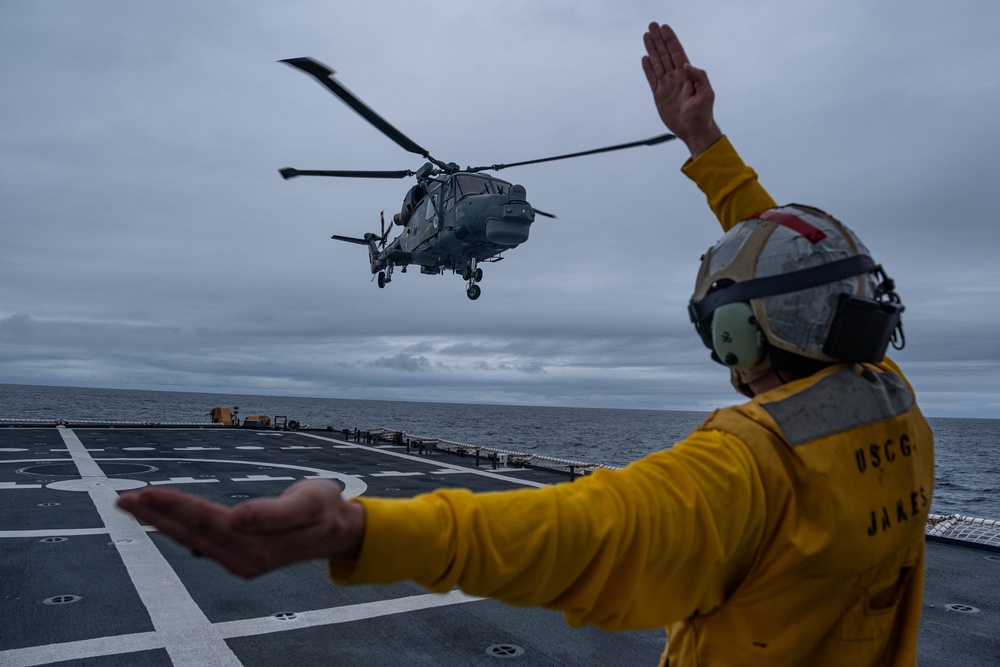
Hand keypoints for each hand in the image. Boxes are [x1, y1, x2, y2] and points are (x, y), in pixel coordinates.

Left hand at [116, 479, 365, 578]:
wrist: (338, 528)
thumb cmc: (324, 509)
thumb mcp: (308, 504)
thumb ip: (273, 513)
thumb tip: (235, 519)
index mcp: (258, 547)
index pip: (206, 522)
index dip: (175, 507)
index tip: (147, 493)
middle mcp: (244, 559)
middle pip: (191, 533)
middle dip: (157, 515)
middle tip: (123, 498)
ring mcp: (240, 561)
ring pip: (192, 538)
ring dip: (162, 520)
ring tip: (133, 503)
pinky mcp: (239, 557)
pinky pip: (201, 540)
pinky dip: (179, 526)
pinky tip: (164, 516)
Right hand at [642, 22, 721, 157]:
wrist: (694, 131)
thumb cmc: (703, 114)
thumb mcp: (707, 95)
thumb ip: (699, 78)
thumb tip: (686, 65)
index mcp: (687, 76)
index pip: (677, 53)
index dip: (670, 40)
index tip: (664, 28)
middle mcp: (676, 78)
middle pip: (665, 54)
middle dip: (659, 40)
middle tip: (652, 26)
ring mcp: (667, 86)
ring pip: (657, 64)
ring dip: (652, 50)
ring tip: (646, 37)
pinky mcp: (659, 96)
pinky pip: (652, 79)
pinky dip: (648, 69)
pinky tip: (645, 59)